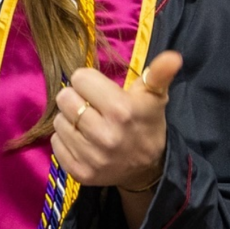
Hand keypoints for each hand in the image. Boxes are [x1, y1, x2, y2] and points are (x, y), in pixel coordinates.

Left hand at [53, 51, 180, 188]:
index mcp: (122, 110)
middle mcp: (105, 135)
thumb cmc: (147, 124)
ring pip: (58, 121)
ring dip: (70, 120)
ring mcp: (92, 157)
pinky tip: (83, 141)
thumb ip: (160, 74)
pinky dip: (66, 140)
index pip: (80, 78)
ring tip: (88, 124)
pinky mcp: (80, 173)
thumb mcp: (155, 97)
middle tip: (91, 107)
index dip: (89, 82)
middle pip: (64, 98)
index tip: (99, 91)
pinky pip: (56, 143)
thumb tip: (173, 56)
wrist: (147, 168)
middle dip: (76, 99)